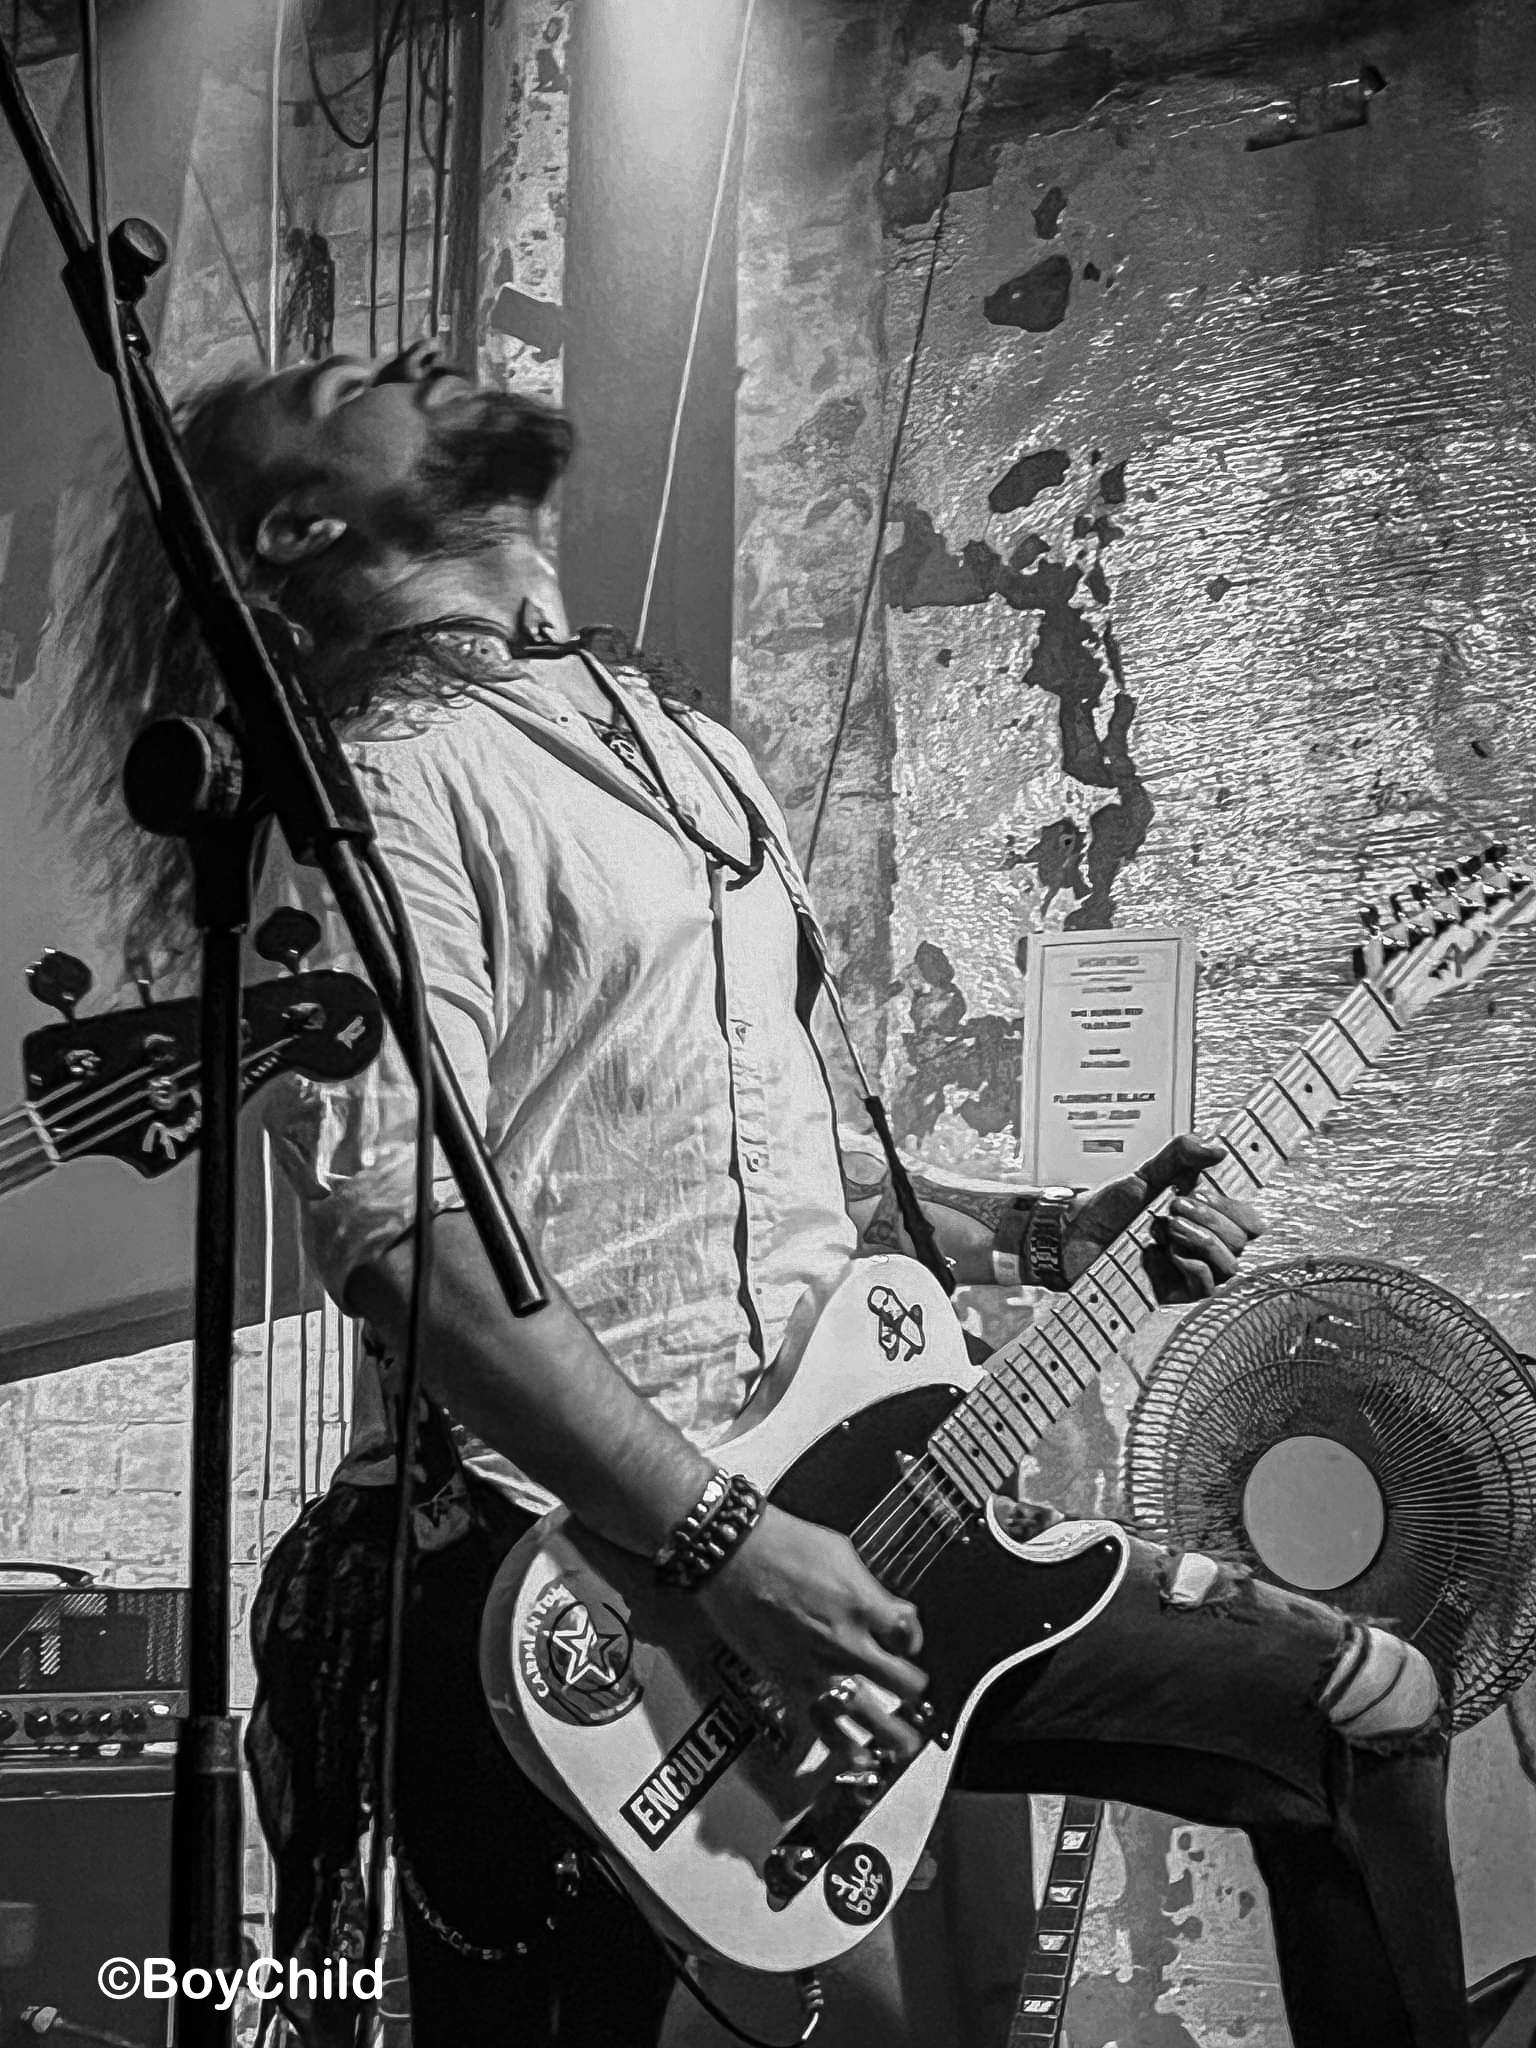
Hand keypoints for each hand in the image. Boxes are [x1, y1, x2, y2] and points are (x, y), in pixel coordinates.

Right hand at [694, 1504, 927, 1764]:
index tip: (905, 1641)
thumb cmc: (781, 1544)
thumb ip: (868, 1587)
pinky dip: (844, 1747)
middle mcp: (846, 1641)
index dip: (911, 1639)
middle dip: (913, 1689)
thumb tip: (886, 1606)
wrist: (731, 1556)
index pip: (909, 1636)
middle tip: (914, 1695)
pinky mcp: (789, 1683)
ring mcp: (818, 1667)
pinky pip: (824, 1726)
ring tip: (904, 1745)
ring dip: (892, 1734)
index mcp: (863, 1604)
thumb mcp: (839, 1551)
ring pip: (869, 1715)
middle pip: (901, 1682)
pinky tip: (859, 1756)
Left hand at [1062, 1133, 1263, 1301]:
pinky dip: (1191, 1266)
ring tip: (1168, 1226)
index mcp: (1206, 1218)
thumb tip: (1216, 1148)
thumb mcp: (1145, 1174)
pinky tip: (1164, 1252)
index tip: (1201, 1191)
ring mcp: (1192, 1272)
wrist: (1073, 1236)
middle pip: (1242, 1241)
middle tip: (1174, 1206)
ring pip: (1230, 1266)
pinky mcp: (1176, 1295)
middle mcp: (1204, 1247)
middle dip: (1211, 1218)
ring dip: (1203, 1241)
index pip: (1250, 1220)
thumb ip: (1180, 1155)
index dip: (1235, 1207)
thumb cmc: (1108, 1209)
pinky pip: (1206, 1289)